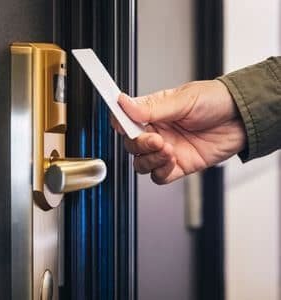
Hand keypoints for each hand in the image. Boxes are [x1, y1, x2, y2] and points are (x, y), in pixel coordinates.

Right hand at [111, 80, 245, 183]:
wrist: (242, 119)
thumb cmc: (215, 101)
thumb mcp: (184, 99)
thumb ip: (152, 107)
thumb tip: (124, 103)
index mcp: (154, 112)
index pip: (126, 119)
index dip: (119, 122)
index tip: (120, 124)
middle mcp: (157, 132)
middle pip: (131, 145)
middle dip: (139, 144)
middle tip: (155, 138)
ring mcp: (166, 150)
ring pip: (141, 163)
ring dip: (150, 159)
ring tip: (167, 148)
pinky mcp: (178, 165)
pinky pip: (159, 176)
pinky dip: (161, 171)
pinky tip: (172, 159)